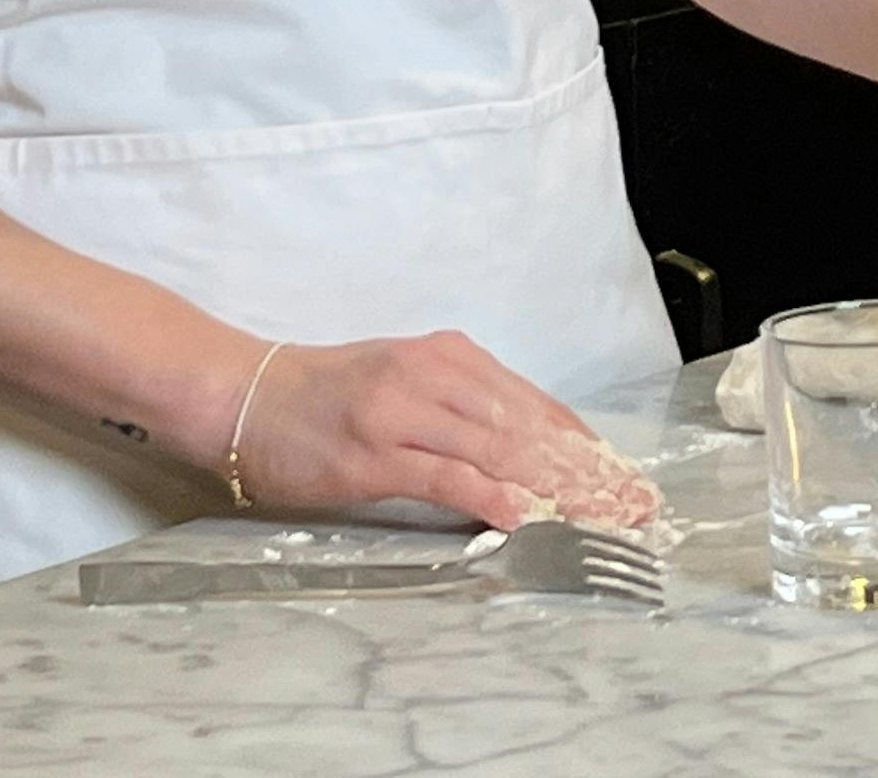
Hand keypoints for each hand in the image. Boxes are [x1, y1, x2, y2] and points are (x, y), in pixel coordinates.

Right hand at [226, 333, 661, 530]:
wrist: (244, 393)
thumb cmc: (324, 397)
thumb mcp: (406, 384)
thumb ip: (462, 411)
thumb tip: (523, 454)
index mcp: (452, 358)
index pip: (537, 405)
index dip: (587, 445)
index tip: (626, 478)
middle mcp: (437, 374)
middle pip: (530, 428)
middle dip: (587, 471)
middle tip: (633, 506)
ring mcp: (405, 409)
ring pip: (499, 450)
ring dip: (555, 488)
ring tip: (598, 519)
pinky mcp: (374, 450)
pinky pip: (446, 475)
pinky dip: (491, 496)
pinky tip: (525, 517)